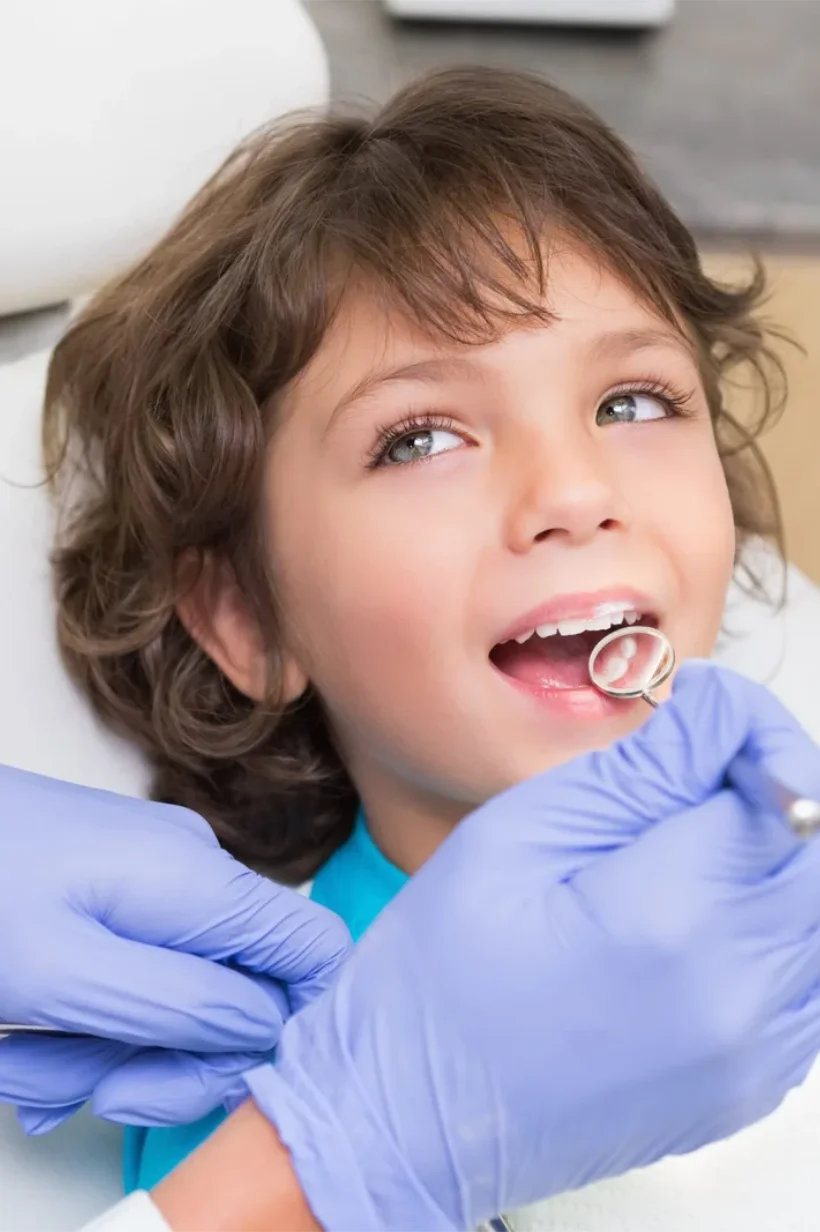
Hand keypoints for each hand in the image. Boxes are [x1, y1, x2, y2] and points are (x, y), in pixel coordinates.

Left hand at [0, 766, 350, 1131]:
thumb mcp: (66, 975)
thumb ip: (181, 1005)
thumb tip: (267, 1028)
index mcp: (201, 883)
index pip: (316, 954)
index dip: (289, 1031)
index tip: (216, 1078)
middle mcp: (193, 877)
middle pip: (241, 996)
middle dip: (169, 1060)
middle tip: (95, 1087)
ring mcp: (154, 885)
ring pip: (178, 999)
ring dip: (110, 1051)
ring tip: (31, 1060)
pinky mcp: (117, 897)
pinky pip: (134, 979)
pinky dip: (88, 1023)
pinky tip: (30, 1036)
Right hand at [231, 664, 819, 1231]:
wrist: (410, 1117)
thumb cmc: (439, 979)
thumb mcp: (518, 834)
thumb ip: (638, 770)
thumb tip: (717, 714)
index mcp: (671, 918)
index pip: (779, 788)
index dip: (746, 737)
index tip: (705, 722)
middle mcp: (733, 996)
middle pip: (813, 852)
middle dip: (769, 791)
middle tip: (695, 773)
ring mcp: (749, 1055)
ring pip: (817, 918)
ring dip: (770, 862)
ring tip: (683, 848)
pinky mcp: (747, 1089)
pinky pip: (805, 985)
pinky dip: (770, 931)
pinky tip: (693, 918)